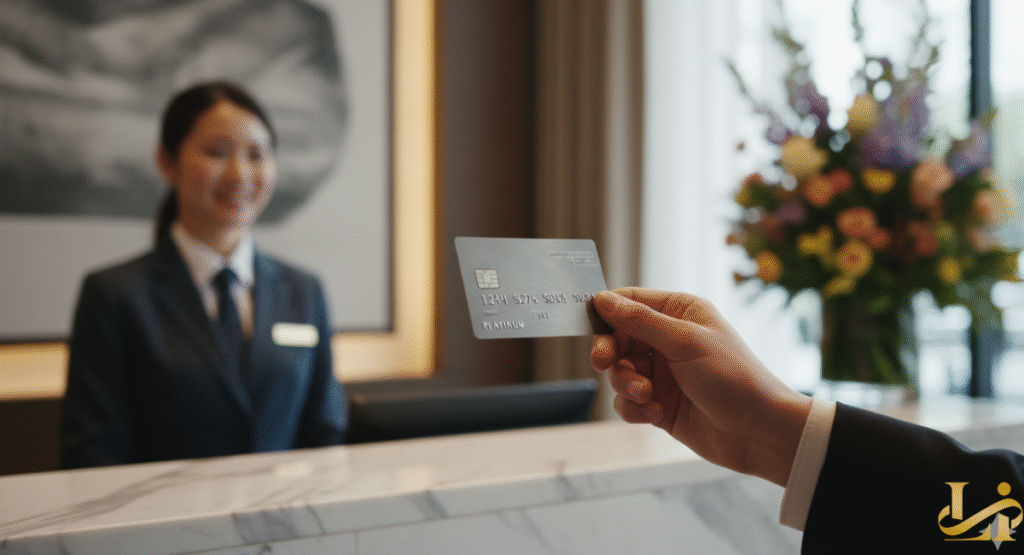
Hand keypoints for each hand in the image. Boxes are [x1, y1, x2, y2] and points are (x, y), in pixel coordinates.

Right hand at [590, 287, 811, 486]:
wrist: (758, 432)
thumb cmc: (733, 378)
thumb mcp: (684, 342)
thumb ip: (640, 321)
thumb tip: (603, 299)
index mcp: (680, 313)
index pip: (630, 302)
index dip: (607, 312)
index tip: (591, 325)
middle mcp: (669, 339)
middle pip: (618, 338)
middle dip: (611, 354)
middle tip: (605, 363)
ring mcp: (663, 373)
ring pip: (620, 372)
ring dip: (626, 385)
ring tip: (647, 396)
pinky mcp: (659, 403)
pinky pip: (628, 401)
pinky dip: (635, 408)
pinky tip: (654, 414)